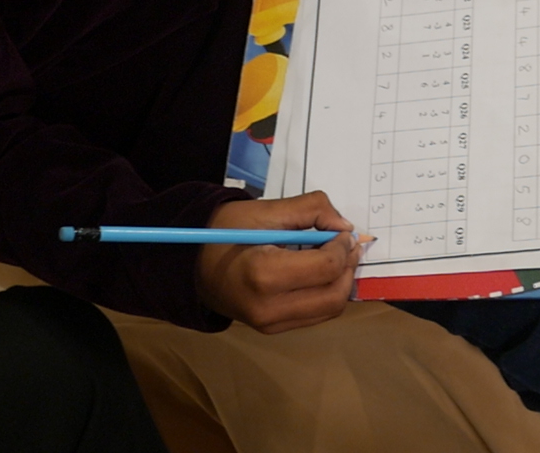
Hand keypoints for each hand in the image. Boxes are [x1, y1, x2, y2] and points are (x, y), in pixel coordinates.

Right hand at [195, 191, 361, 333]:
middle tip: (346, 243)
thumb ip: (310, 209)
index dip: (343, 246)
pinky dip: (327, 294)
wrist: (191, 264)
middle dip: (348, 267)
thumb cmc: (224, 231)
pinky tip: (320, 273)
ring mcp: (270, 324)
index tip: (342, 231)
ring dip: (341, 282)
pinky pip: (315, 316)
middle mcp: (268, 307)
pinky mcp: (272, 329)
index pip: (326, 267)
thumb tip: (345, 226)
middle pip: (334, 295)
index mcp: (263, 274)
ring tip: (335, 256)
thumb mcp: (264, 209)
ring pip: (329, 310)